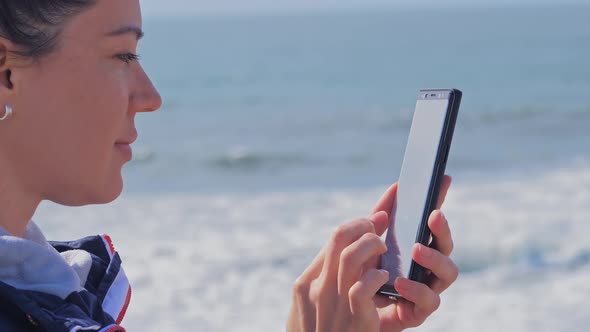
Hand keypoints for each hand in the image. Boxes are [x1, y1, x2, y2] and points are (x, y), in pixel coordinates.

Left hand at [287, 176, 456, 331]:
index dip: (440, 200)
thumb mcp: (367, 244)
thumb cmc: (361, 276)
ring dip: (435, 259)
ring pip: (448, 273)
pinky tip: (401, 283)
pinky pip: (428, 302)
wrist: (347, 315)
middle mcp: (427, 267)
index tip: (443, 178)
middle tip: (433, 215)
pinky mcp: (418, 311)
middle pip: (446, 245)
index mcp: (417, 246)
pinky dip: (417, 290)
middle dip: (443, 229)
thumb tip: (395, 189)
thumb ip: (381, 219)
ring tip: (417, 250)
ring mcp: (426, 288)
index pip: (432, 222)